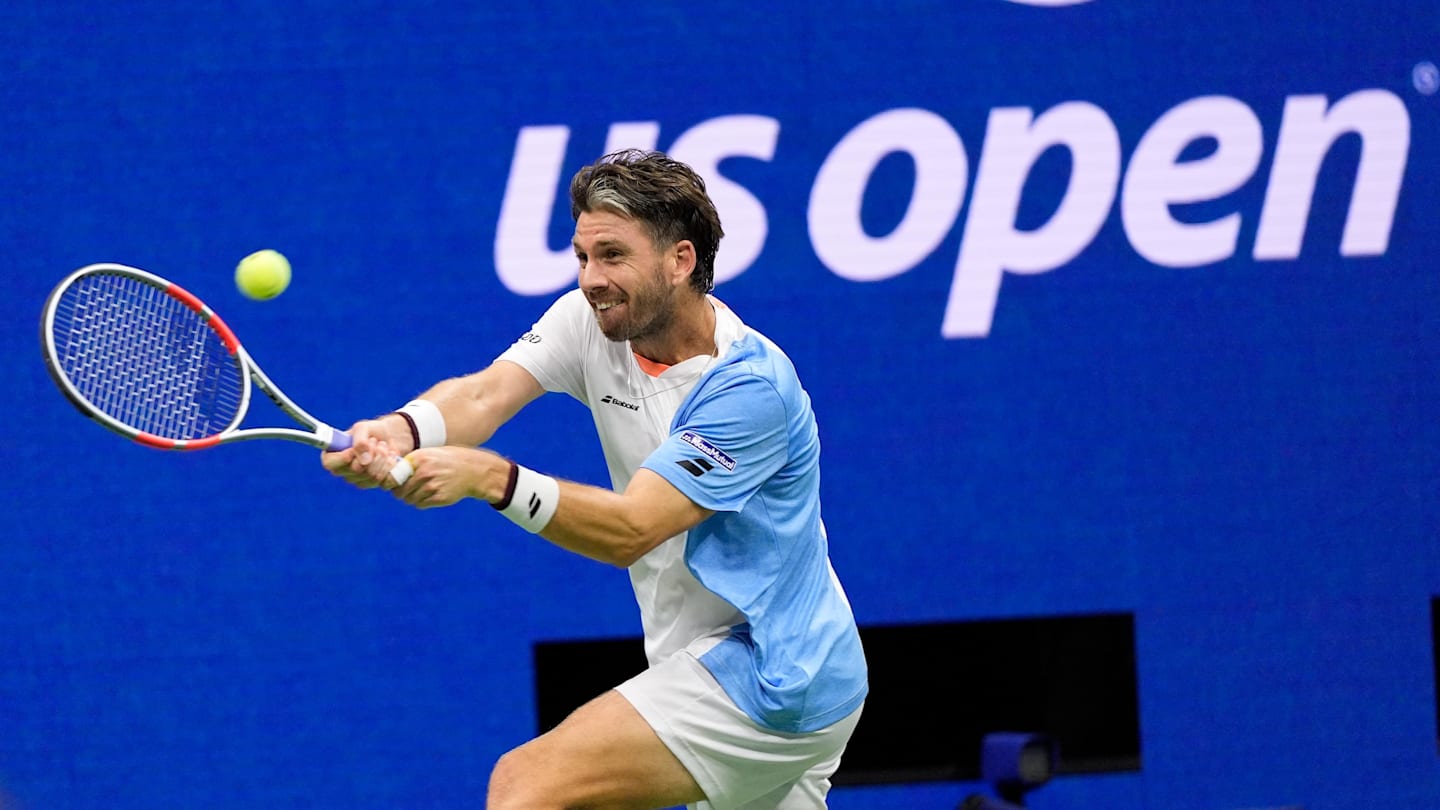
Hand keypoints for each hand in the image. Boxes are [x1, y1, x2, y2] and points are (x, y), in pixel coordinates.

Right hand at [321, 416, 411, 488]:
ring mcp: (359, 480)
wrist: (390, 435)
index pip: (330, 464)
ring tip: (383, 446)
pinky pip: (385, 482)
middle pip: (356, 471)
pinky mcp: (375, 484)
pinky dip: (391, 466)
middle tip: (375, 441)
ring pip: (372, 477)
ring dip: (382, 458)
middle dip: (371, 452)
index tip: (354, 449)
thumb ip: (359, 441)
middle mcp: (343, 471)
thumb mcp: (363, 428)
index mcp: (333, 455)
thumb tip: (364, 461)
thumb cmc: (371, 431)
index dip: (343, 458)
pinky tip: (391, 457)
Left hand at [390, 446, 505, 508]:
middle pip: (399, 490)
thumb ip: (411, 463)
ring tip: (420, 492)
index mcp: (418, 458)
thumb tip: (389, 475)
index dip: (391, 482)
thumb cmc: (447, 461)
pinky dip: (421, 502)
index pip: (393, 476)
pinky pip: (420, 504)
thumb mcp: (428, 454)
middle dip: (400, 492)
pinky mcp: (439, 498)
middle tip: (406, 491)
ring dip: (411, 498)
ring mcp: (432, 486)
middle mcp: (424, 472)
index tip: (394, 484)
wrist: (472, 469)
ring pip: (409, 499)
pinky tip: (429, 495)